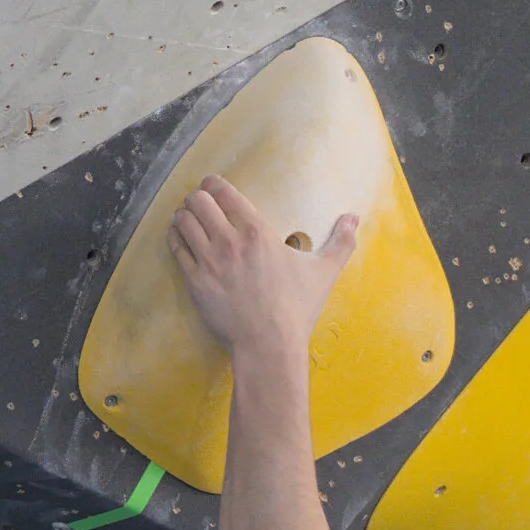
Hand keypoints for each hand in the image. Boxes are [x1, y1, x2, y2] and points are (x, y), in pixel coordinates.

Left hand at [167, 175, 357, 358]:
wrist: (269, 346)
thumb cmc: (296, 309)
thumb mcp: (323, 273)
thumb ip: (340, 242)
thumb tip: (355, 218)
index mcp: (258, 232)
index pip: (224, 191)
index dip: (213, 183)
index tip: (212, 186)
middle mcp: (230, 241)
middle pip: (198, 200)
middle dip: (196, 198)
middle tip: (199, 205)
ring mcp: (209, 261)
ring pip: (183, 220)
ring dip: (183, 215)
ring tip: (187, 219)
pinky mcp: (195, 282)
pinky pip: (176, 247)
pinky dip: (175, 237)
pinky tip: (179, 237)